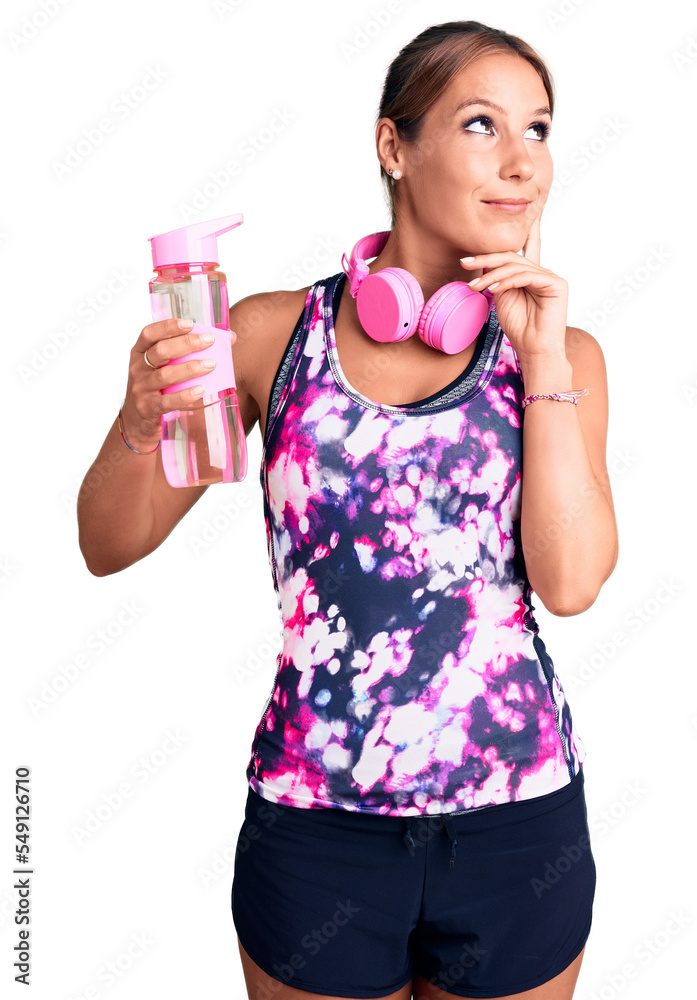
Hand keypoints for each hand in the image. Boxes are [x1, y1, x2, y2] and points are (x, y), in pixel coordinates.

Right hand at [121, 319, 232, 450]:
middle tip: (209, 341)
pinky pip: (167, 401)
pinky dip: (185, 395)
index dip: (168, 326)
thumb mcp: (163, 368)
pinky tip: (201, 390)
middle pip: (160, 351)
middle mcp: (138, 369)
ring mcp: (141, 389)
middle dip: (186, 344)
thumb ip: (188, 352)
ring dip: (190, 368)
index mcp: (140, 353)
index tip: (190, 323)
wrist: (138, 423)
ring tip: (211, 365)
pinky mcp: (148, 408)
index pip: (149, 333)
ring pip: (165, 375)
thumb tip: (228, 338)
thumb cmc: (157, 388)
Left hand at [461, 213, 568, 361]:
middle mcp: (543, 272)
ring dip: (491, 275)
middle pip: (512, 256)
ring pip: (516, 266)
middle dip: (486, 258)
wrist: (534, 350)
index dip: (524, 228)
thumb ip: (497, 277)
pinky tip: (493, 289)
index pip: (526, 246)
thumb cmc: (519, 327)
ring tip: (475, 286)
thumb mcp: (502, 297)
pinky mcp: (557, 285)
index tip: (516, 210)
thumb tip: (484, 261)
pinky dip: (507, 281)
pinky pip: (526, 276)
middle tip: (465, 262)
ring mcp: (551, 277)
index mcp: (531, 274)